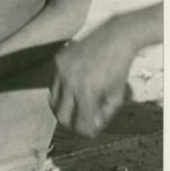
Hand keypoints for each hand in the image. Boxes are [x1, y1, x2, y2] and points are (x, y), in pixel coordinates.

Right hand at [49, 17, 135, 137]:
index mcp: (86, 93)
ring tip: (75, 106)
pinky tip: (73, 87)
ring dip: (63, 107)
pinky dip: (60, 90)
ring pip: (52, 100)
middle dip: (70, 124)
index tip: (90, 131)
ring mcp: (60, 70)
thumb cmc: (118, 68)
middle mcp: (69, 82)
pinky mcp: (57, 60)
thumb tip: (89, 127)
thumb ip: (103, 116)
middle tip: (79, 123)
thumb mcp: (116, 96)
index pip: (79, 124)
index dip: (86, 132)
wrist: (114, 38)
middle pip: (60, 116)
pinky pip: (52, 83)